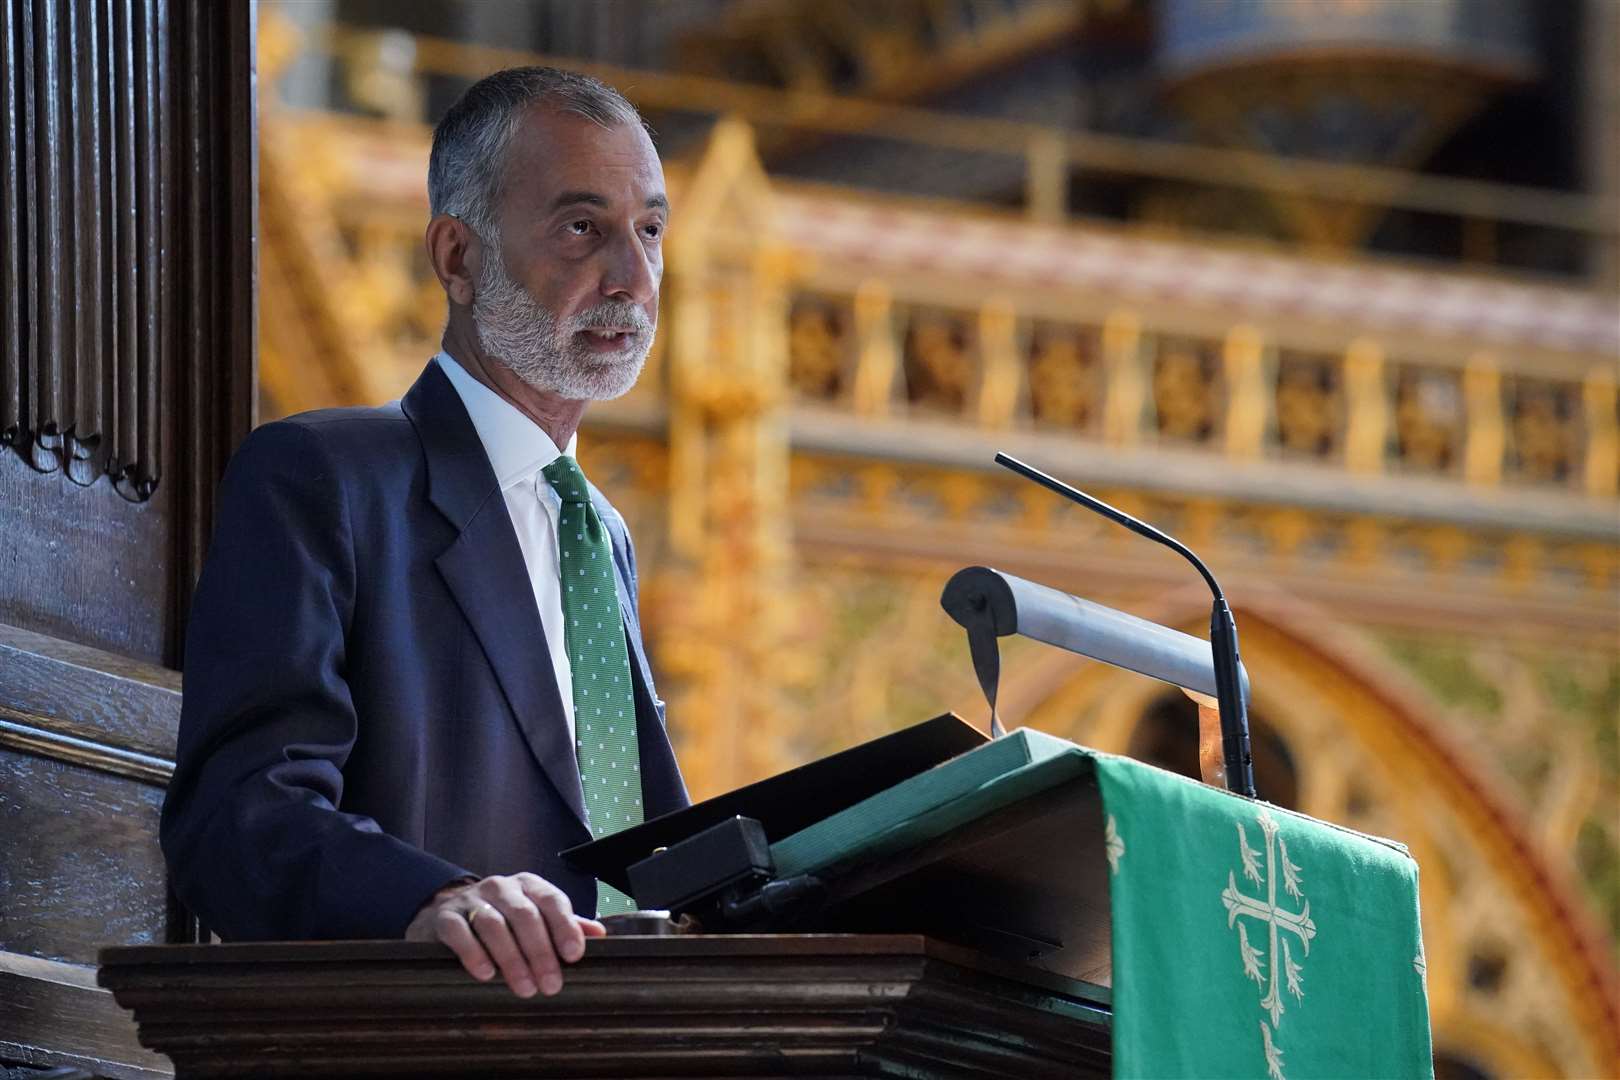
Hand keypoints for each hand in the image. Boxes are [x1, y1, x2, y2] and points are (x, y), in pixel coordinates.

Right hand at [404, 873, 606, 996]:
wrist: (445, 913)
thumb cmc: (501, 918)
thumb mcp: (534, 916)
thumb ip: (564, 924)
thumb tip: (599, 935)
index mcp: (528, 885)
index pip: (551, 900)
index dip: (564, 926)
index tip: (574, 955)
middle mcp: (501, 887)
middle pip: (525, 915)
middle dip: (540, 952)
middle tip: (550, 985)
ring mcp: (471, 900)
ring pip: (494, 925)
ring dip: (511, 958)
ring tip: (524, 987)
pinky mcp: (445, 917)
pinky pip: (460, 932)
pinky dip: (474, 953)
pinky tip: (486, 974)